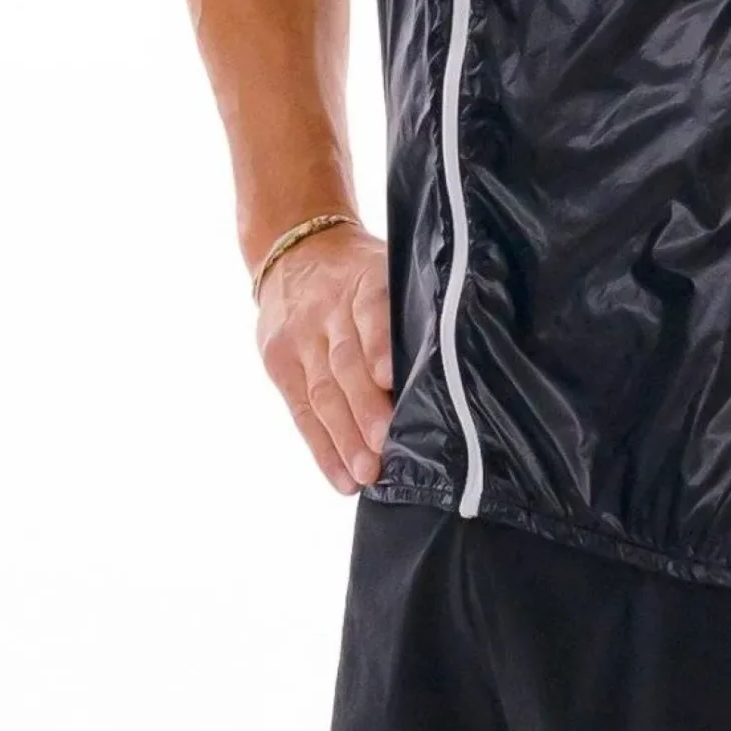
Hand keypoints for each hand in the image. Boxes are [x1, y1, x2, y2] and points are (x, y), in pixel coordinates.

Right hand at [255, 224, 393, 491]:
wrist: (298, 252)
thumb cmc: (361, 274)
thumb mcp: (387, 269)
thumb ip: (409, 310)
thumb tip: (452, 365)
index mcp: (364, 279)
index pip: (371, 310)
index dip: (379, 345)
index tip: (389, 378)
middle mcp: (327, 309)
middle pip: (345, 362)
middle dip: (364, 408)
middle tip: (385, 447)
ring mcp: (298, 337)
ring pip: (322, 392)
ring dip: (344, 438)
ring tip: (366, 473)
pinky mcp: (278, 362)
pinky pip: (301, 412)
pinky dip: (322, 448)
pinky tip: (341, 478)